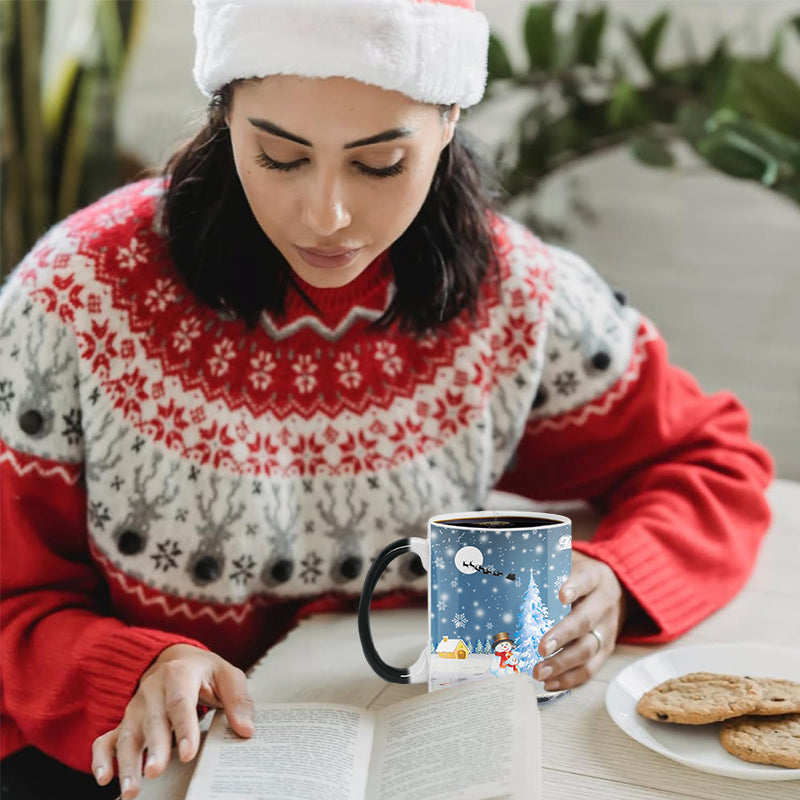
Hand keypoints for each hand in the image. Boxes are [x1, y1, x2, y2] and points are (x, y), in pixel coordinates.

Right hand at [92, 644, 253, 799]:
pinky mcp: (124, 723)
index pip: (181, 703)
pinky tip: (104, 778)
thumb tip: (246, 729)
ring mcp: (135, 708)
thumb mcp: (227, 675)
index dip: (184, 728)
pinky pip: (106, 740)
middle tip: (156, 772)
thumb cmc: (204, 672)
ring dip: (127, 763)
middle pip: (152, 721)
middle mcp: (152, 691)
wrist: (175, 659)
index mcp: (179, 675)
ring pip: (128, 735)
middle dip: (154, 748)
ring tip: (132, 790)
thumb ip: (238, 699)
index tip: (188, 753)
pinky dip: (101, 759)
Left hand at [533, 551, 626, 690]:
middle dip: (562, 635)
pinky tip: (550, 683)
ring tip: (539, 672)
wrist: (619, 590)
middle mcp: (604, 604)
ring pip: (588, 649)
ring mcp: (607, 630)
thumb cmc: (581, 576)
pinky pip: (591, 668)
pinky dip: (570, 678)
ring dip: (563, 664)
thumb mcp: (571, 562)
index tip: (560, 595)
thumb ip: (549, 566)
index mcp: (595, 578)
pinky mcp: (606, 650)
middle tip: (541, 648)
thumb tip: (511, 569)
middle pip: (585, 621)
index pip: (586, 581)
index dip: (574, 587)